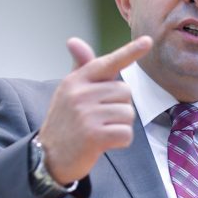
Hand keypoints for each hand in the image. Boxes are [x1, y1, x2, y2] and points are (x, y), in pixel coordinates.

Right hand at [37, 36, 151, 183]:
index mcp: (76, 81)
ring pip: (128, 114)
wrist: (48, 157)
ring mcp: (86, 115)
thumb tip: (73, 40)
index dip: (130, 51)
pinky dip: (121, 141)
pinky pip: (126, 133)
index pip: (107, 63)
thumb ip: (80, 69)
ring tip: (100, 131)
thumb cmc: (65, 122)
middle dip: (120, 107)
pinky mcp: (94, 135)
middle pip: (126, 92)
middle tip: (100, 119)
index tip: (148, 41)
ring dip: (120, 126)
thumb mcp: (69, 92)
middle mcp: (80, 94)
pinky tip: (104, 144)